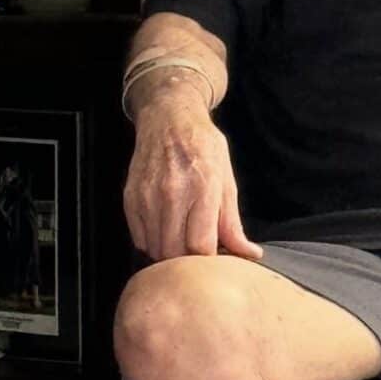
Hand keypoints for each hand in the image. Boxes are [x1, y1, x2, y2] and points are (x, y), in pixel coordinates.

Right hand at [123, 81, 263, 263]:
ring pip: (156, 250)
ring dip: (171, 254)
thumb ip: (233, 221)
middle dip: (189, 261)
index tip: (215, 257)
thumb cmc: (204, 147)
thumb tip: (250, 254)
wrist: (169, 118)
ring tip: (184, 239)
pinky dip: (154, 243)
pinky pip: (140, 240)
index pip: (201, 245)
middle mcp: (172, 193)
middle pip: (175, 252)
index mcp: (203, 186)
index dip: (209, 260)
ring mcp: (147, 197)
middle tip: (200, 250)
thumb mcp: (226, 178)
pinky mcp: (130, 200)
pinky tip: (167, 229)